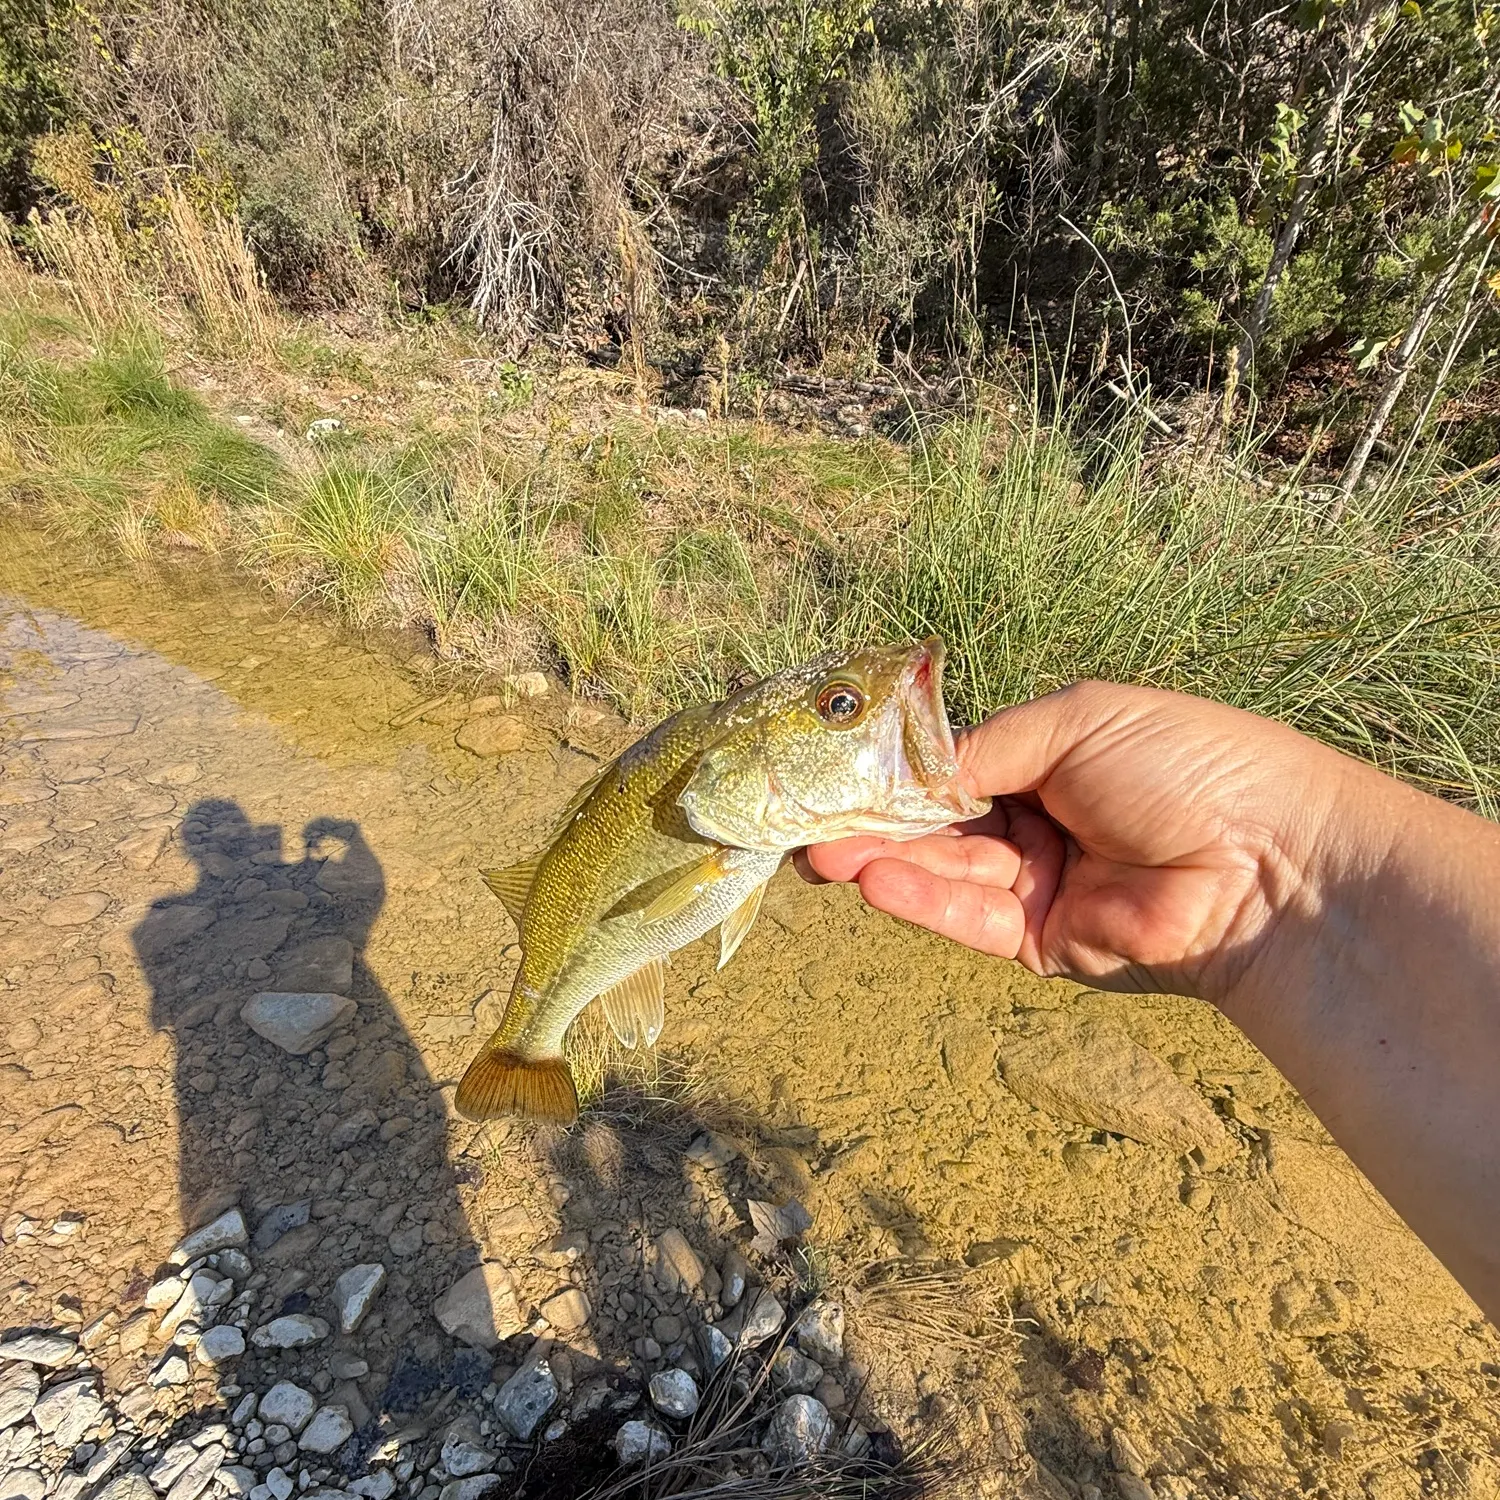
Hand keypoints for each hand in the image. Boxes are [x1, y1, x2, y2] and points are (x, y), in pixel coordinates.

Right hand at [797, 681, 1367, 1002]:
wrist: (1268, 860)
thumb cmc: (1183, 764)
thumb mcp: (1078, 722)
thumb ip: (986, 745)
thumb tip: (912, 767)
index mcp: (1050, 759)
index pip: (954, 766)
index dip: (896, 771)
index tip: (835, 771)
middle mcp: (1037, 821)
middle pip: (938, 823)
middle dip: (874, 821)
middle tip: (805, 821)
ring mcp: (1037, 884)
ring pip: (945, 871)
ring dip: (883, 861)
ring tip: (821, 854)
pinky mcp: (1040, 943)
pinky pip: (970, 918)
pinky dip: (922, 900)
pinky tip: (873, 881)